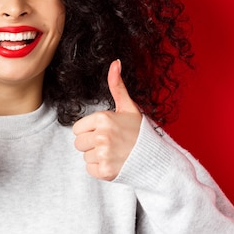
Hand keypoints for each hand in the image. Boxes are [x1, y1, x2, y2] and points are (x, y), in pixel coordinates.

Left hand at [72, 59, 141, 180]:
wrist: (156, 158)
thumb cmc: (139, 131)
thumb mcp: (128, 107)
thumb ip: (117, 85)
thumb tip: (115, 62)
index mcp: (103, 118)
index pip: (77, 129)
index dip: (90, 131)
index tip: (106, 131)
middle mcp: (102, 136)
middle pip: (78, 143)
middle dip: (91, 144)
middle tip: (110, 143)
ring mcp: (104, 154)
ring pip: (85, 156)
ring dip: (96, 157)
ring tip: (114, 153)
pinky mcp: (105, 171)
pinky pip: (89, 169)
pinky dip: (100, 169)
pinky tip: (114, 163)